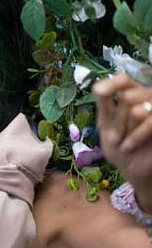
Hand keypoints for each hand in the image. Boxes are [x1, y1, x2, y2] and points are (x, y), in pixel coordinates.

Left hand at [94, 73, 151, 210]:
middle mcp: (146, 98)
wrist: (134, 169)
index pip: (123, 79)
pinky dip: (134, 137)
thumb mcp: (106, 124)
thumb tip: (100, 86)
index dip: (112, 83)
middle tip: (115, 137)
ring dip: (124, 131)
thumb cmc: (118, 145)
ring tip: (123, 143)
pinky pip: (148, 121)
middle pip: (127, 97)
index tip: (102, 93)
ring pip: (136, 110)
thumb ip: (104, 104)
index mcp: (129, 94)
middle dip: (117, 121)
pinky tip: (128, 146)